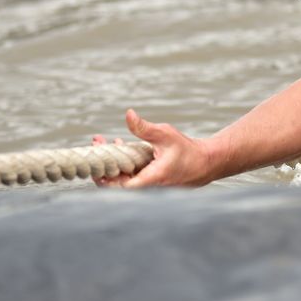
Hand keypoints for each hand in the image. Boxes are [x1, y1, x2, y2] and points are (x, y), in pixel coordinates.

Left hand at [93, 109, 214, 188]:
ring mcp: (147, 185)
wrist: (205, 163)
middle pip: (115, 181)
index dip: (102, 177)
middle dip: (104, 162)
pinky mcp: (149, 181)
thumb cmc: (187, 150)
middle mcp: (146, 186)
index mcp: (150, 179)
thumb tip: (128, 114)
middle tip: (96, 144)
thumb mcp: (165, 135)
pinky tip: (120, 146)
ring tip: (104, 142)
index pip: (118, 186)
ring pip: (122, 177)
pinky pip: (130, 174)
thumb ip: (144, 127)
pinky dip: (123, 161)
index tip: (95, 160)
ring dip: (112, 160)